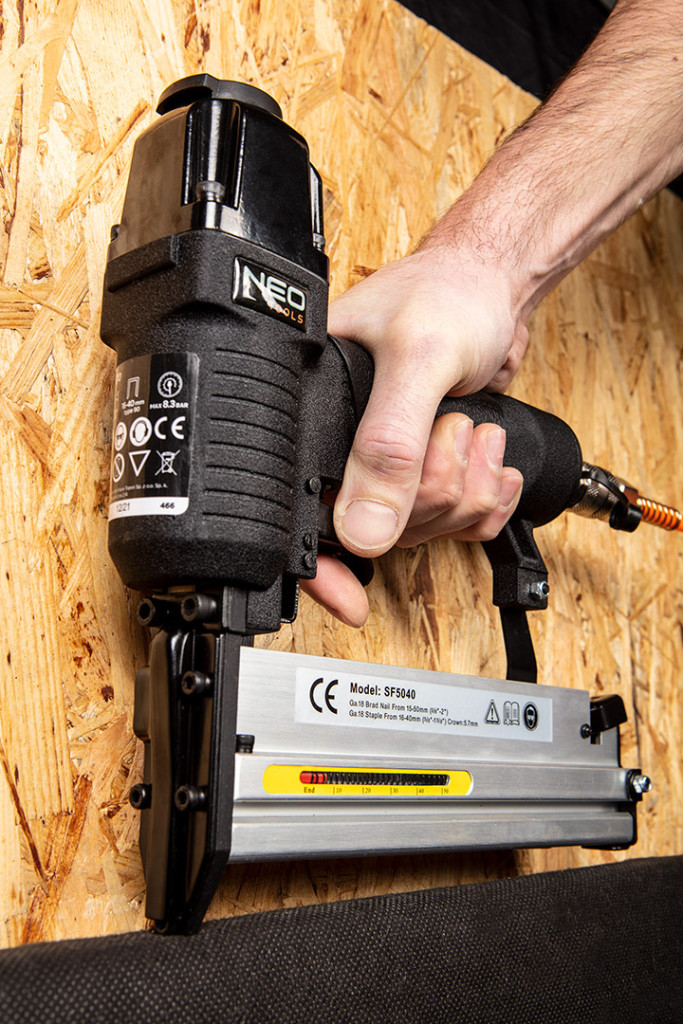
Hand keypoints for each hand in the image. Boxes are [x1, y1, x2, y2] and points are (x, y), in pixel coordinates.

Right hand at [301, 243, 528, 625]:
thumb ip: (388, 444)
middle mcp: (344, 440)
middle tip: (451, 433)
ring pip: (419, 527)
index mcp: (312, 409)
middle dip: (433, 491)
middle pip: (377, 528)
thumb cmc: (448, 294)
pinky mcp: (426, 465)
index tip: (345, 602)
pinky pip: (452, 517)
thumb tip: (363, 525)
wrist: (496, 286)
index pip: (300, 506)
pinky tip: (492, 463)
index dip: (320, 563)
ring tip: (476, 431)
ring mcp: (388, 458)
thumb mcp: (417, 358)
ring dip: (466, 489)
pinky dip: (484, 499)